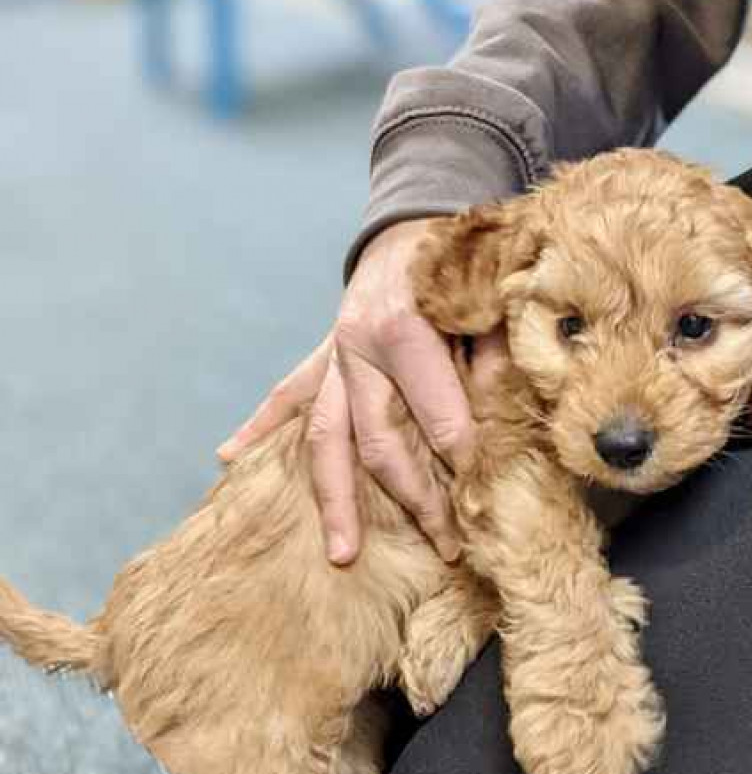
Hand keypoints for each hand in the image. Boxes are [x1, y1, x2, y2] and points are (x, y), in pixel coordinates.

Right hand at [218, 219, 474, 565]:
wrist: (413, 221)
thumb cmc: (459, 262)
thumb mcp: (487, 301)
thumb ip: (494, 356)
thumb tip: (500, 418)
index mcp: (404, 331)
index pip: (439, 417)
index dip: (466, 462)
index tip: (485, 504)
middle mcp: (358, 350)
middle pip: (379, 442)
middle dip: (415, 500)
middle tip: (443, 545)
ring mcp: (333, 357)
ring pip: (325, 437)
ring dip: (334, 499)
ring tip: (340, 552)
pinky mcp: (321, 358)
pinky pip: (286, 395)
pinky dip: (257, 427)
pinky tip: (228, 458)